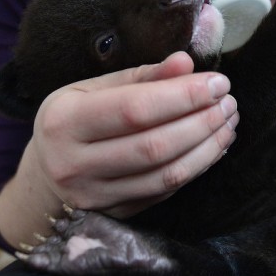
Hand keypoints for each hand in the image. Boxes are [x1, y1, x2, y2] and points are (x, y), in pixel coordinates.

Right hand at [0, 52, 237, 248]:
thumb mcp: (93, 88)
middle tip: (229, 102)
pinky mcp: (116, 213)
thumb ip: (141, 77)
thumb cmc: (72, 120)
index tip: (216, 82)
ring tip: (228, 121)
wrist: (45, 175)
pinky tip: (214, 145)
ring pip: (166, 174)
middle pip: (155, 146)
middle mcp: (74, 163)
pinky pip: (166, 190)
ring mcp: (95, 195)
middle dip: (202, 122)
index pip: (134, 109)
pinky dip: (197, 166)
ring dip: (207, 147)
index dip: (182, 96)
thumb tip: (185, 63)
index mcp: (64, 120)